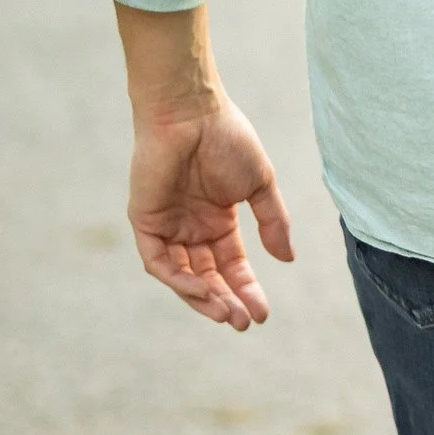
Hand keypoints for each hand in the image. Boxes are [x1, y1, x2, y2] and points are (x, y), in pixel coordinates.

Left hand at [128, 95, 294, 329]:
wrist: (191, 111)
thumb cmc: (228, 139)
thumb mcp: (260, 185)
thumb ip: (273, 221)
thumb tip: (288, 259)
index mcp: (218, 219)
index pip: (232, 265)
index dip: (247, 288)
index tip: (264, 312)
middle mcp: (191, 227)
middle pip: (209, 276)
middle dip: (227, 301)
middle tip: (246, 322)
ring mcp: (167, 226)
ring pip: (183, 275)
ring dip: (204, 297)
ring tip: (227, 313)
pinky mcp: (145, 221)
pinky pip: (159, 261)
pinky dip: (179, 278)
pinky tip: (202, 289)